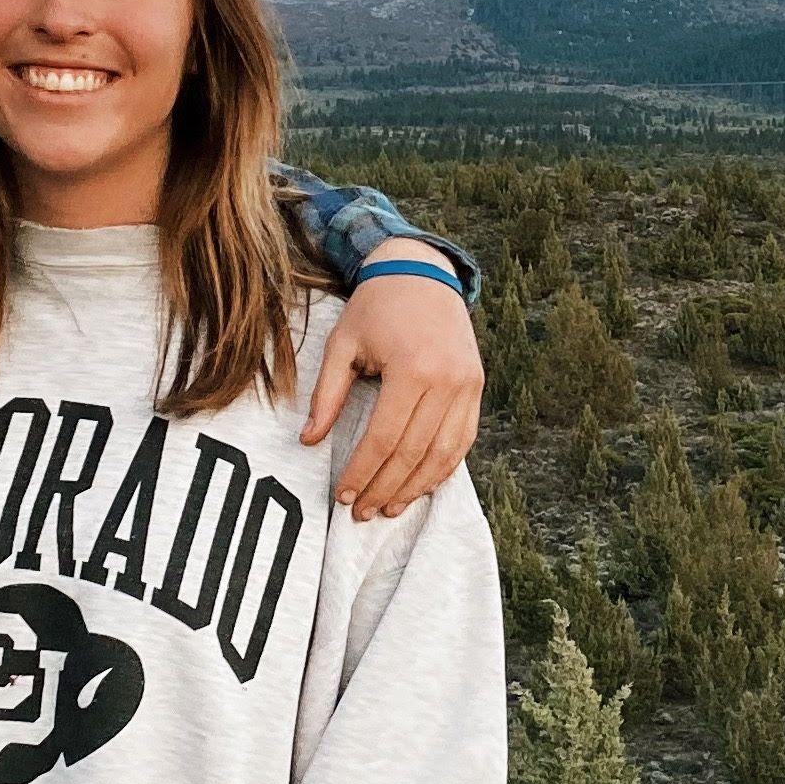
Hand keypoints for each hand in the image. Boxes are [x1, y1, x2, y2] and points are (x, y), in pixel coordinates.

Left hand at [307, 246, 482, 517]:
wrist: (422, 272)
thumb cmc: (375, 308)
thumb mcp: (342, 343)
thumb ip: (327, 395)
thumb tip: (308, 441)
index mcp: (411, 368)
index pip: (383, 438)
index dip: (362, 472)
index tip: (342, 495)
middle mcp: (445, 380)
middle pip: (413, 453)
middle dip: (384, 488)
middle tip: (360, 511)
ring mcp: (467, 385)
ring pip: (443, 454)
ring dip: (415, 488)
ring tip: (389, 508)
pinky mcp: (476, 387)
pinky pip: (463, 441)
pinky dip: (442, 468)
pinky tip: (419, 486)